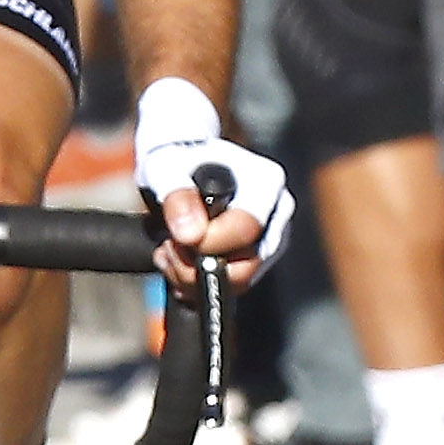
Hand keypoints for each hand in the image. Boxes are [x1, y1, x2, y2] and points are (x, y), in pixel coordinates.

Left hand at [130, 77, 294, 273]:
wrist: (177, 165)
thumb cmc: (175, 158)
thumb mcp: (166, 168)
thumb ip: (178, 196)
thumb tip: (191, 235)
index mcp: (266, 182)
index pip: (246, 229)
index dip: (207, 243)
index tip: (175, 238)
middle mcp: (277, 212)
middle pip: (247, 264)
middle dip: (197, 267)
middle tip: (168, 248)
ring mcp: (269, 238)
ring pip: (238, 281)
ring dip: (190, 277)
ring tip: (167, 251)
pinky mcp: (252, 258)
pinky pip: (229, 286)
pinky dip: (194, 282)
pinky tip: (176, 261)